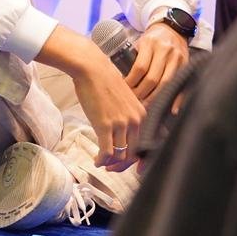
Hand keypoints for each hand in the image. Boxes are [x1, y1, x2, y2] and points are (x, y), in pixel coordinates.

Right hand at [37, 25, 145, 170]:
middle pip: (134, 154)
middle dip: (123, 165)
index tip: (127, 163)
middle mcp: (135, 121)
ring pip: (120, 155)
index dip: (137, 159)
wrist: (92, 68)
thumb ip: (127, 114)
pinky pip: (107, 152)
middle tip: (112, 167)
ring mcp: (121, 124)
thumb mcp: (124, 98)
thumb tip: (121, 131)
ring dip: (111, 164)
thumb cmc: (104, 80)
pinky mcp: (105, 125)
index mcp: (142, 114)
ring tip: (103, 163)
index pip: (144, 144)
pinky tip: (96, 161)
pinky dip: (101, 160)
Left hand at [125, 21, 188, 103]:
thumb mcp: (141, 42)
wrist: (173, 28)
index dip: (131, 82)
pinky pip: (182, 85)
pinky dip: (177, 99)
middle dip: (142, 93)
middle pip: (153, 78)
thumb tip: (121, 80)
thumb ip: (133, 58)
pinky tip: (171, 109)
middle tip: (134, 103)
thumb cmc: (153, 39)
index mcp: (150, 44)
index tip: (125, 91)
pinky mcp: (186, 64)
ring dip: (155, 98)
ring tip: (146, 107)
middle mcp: (165, 51)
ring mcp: (177, 58)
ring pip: (166, 83)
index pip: (140, 67)